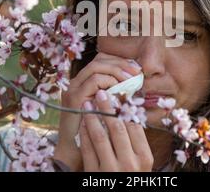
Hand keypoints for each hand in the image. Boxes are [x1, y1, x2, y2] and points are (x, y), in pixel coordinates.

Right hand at [53, 52, 141, 170]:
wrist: (76, 150)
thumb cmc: (95, 130)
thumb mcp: (108, 106)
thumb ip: (116, 93)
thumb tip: (135, 81)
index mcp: (84, 81)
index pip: (101, 60)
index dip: (119, 61)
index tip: (135, 69)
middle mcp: (76, 82)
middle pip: (98, 60)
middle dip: (120, 63)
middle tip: (136, 73)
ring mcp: (73, 89)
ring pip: (96, 67)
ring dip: (116, 71)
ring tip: (130, 80)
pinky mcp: (74, 98)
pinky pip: (93, 81)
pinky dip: (109, 82)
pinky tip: (119, 90)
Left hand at [79, 89, 153, 170]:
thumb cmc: (132, 176)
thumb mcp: (141, 162)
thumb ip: (136, 141)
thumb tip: (129, 111)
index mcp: (144, 158)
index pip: (134, 126)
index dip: (124, 109)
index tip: (117, 95)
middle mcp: (130, 163)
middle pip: (117, 128)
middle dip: (108, 107)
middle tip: (101, 93)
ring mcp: (111, 170)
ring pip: (100, 136)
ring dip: (92, 117)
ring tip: (88, 104)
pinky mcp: (94, 175)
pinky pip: (87, 149)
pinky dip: (84, 133)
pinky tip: (82, 122)